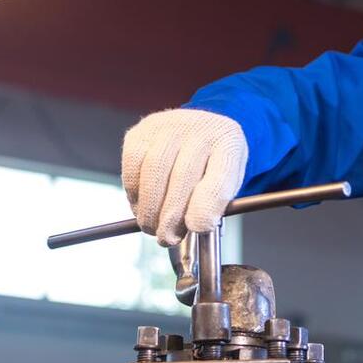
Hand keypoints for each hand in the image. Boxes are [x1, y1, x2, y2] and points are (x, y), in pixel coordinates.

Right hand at [121, 109, 247, 245]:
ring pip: (153, 172)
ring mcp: (169, 125)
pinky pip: (133, 165)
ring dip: (150, 208)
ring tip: (153, 226)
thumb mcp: (226, 184)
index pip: (218, 178)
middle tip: (168, 237)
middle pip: (183, 177)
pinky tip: (141, 204)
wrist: (199, 133)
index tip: (196, 229)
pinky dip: (134, 192)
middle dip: (172, 216)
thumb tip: (193, 228)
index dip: (205, 208)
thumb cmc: (213, 165)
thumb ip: (213, 205)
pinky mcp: (141, 131)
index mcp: (229, 143)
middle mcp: (200, 128)